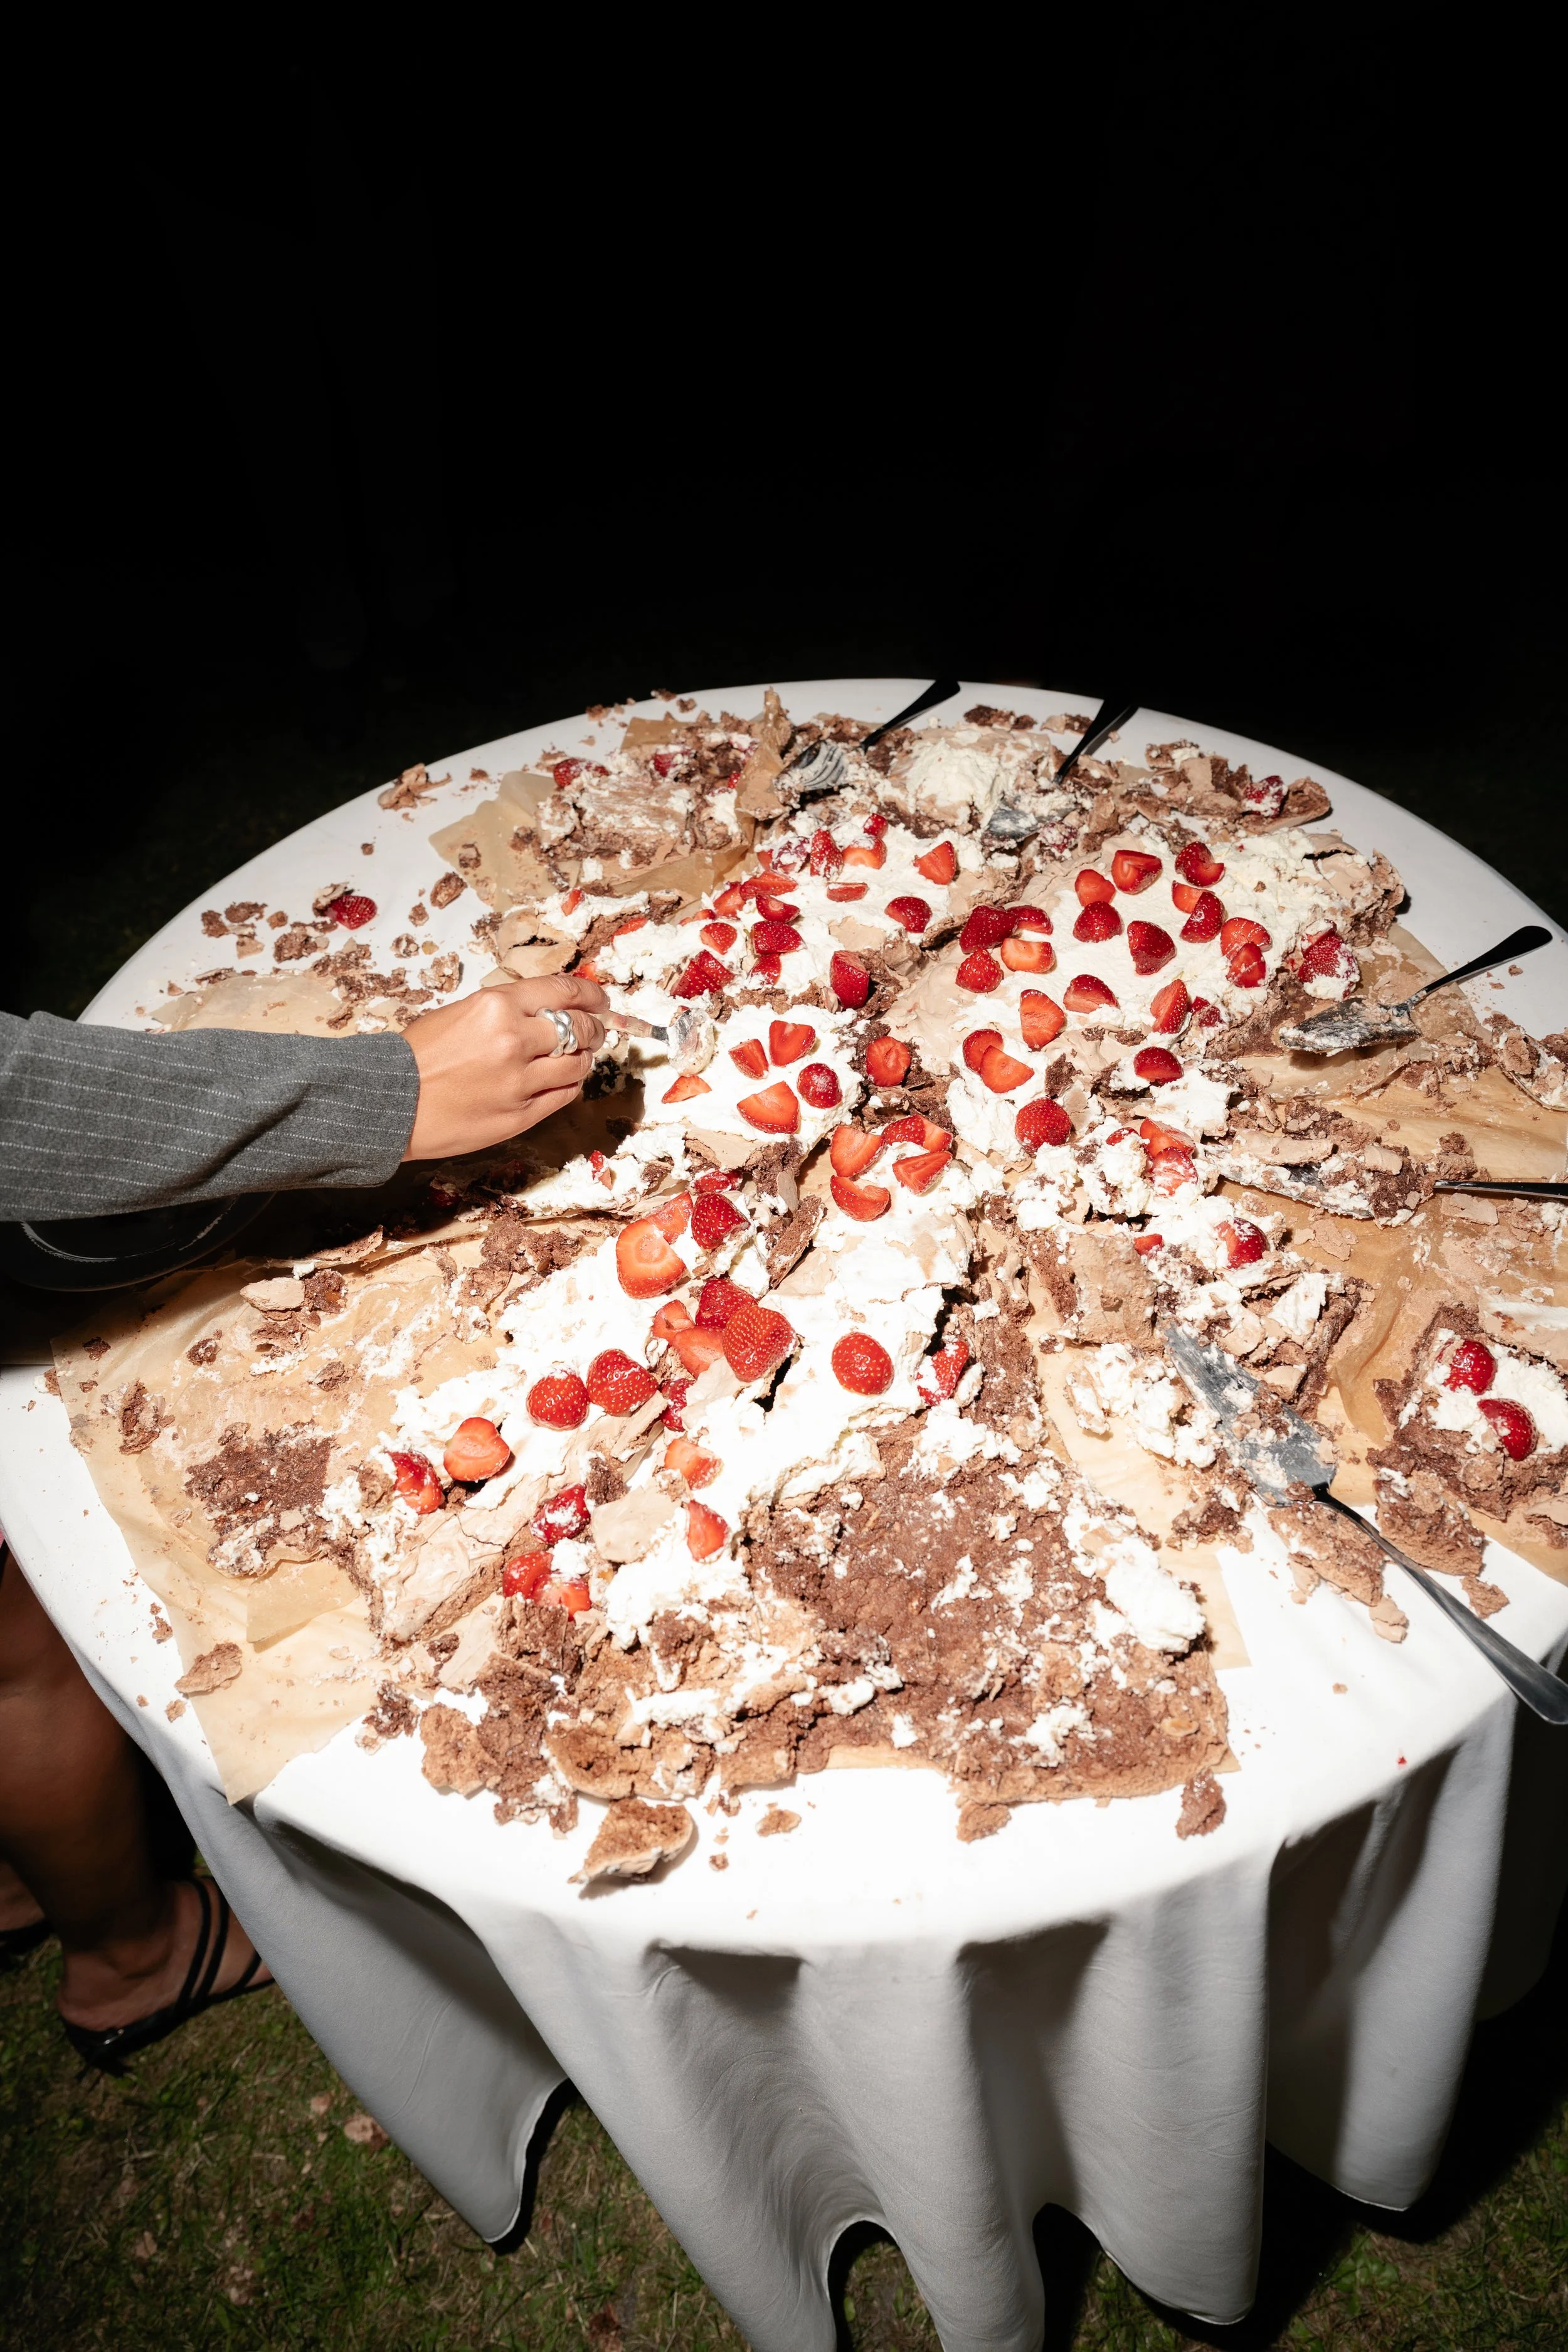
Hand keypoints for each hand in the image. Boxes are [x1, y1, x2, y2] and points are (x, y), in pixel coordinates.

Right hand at [400, 973, 609, 1161]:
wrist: (390, 1103)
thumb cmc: (417, 1057)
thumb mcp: (460, 1013)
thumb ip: (505, 1010)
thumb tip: (547, 1009)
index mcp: (496, 1006)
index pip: (563, 992)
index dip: (590, 995)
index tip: (600, 1000)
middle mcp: (514, 1041)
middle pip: (579, 1029)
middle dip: (594, 1028)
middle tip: (596, 1030)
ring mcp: (520, 1082)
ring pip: (577, 1065)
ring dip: (585, 1058)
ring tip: (581, 1057)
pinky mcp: (521, 1115)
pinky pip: (564, 1096)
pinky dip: (570, 1085)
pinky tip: (565, 1080)